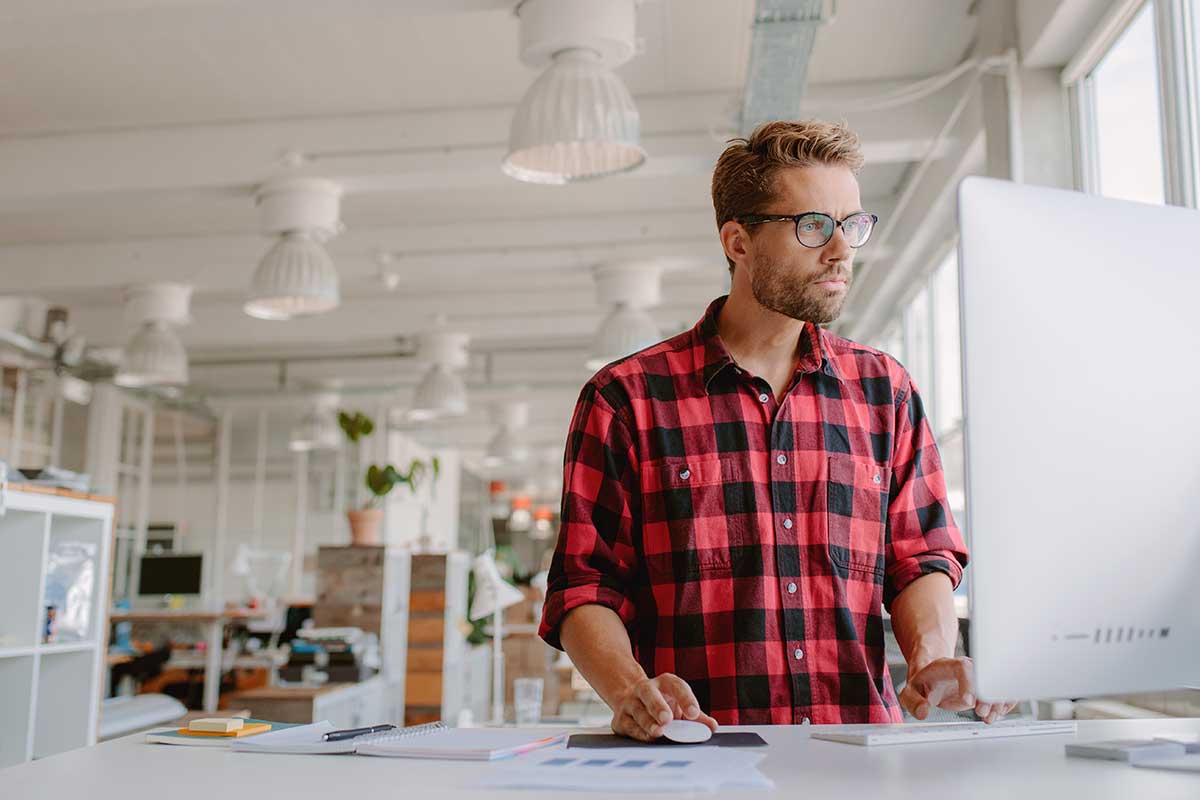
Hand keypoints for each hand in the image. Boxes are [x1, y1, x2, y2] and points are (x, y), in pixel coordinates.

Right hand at [610, 673, 718, 741]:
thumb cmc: (662, 703)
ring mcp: (630, 702)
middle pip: (649, 693)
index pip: (676, 685)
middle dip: (658, 706)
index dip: (686, 698)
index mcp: (664, 683)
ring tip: (658, 732)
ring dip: (648, 722)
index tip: (694, 713)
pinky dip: (638, 732)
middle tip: (667, 719)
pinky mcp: (620, 718)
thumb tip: (712, 727)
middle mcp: (645, 689)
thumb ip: (697, 716)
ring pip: (637, 711)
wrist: (629, 697)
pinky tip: (647, 737)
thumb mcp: (680, 705)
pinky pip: (629, 725)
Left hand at [899, 657, 1017, 723]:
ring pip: (997, 682)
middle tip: (981, 713)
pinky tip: (998, 714)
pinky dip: (1005, 702)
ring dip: (999, 701)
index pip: (963, 668)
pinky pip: (1002, 690)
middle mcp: (967, 668)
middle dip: (987, 696)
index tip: (969, 702)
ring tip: (989, 718)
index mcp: (948, 666)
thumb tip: (923, 712)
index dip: (969, 684)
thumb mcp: (911, 692)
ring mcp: (979, 676)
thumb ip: (913, 702)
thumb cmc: (923, 685)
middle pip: (985, 675)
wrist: (933, 678)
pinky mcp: (987, 686)